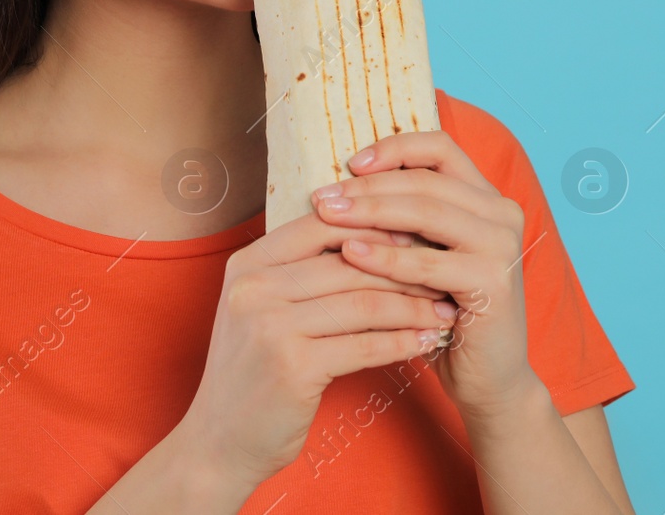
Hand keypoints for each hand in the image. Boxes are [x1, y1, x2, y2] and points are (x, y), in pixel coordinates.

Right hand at [179, 212, 456, 491]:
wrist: (219, 441)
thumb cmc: (253, 371)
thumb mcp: (260, 308)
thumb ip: (299, 272)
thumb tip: (374, 235)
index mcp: (247, 263)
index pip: (322, 223)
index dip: (375, 225)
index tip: (418, 236)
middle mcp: (254, 287)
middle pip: (349, 263)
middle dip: (405, 268)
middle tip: (445, 274)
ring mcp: (270, 326)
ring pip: (363, 302)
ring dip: (413, 307)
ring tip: (445, 310)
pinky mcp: (292, 367)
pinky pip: (364, 345)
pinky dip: (402, 342)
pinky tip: (426, 341)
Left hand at [309, 130, 541, 420]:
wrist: (487, 378)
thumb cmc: (443, 313)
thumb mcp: (424, 255)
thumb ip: (400, 220)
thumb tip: (336, 187)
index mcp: (485, 197)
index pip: (439, 147)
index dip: (394, 148)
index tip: (350, 163)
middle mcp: (501, 212)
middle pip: (425, 178)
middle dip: (368, 185)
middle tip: (322, 196)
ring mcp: (502, 244)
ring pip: (426, 211)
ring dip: (370, 211)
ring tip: (327, 215)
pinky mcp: (494, 281)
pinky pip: (428, 261)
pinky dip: (385, 256)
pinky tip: (349, 254)